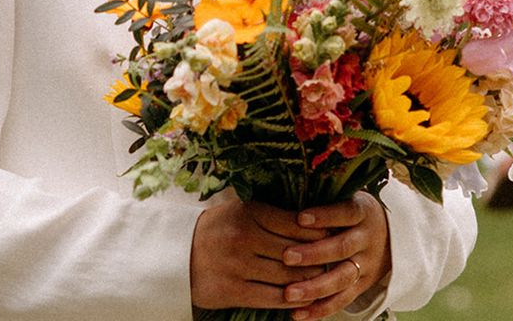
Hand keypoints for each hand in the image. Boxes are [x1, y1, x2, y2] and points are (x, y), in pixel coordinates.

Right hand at [190, 199, 327, 311]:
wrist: (177, 253)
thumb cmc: (217, 229)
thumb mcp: (240, 212)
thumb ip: (270, 215)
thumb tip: (312, 221)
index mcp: (248, 212)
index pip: (293, 223)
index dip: (316, 232)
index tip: (332, 235)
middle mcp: (243, 237)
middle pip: (294, 252)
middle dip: (318, 260)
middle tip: (335, 262)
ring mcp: (238, 265)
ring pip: (286, 278)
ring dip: (309, 283)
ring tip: (323, 282)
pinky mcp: (232, 291)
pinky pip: (272, 298)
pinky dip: (292, 301)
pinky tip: (303, 300)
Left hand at [281, 192, 390, 320]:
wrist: (393, 235)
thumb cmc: (353, 209)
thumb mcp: (349, 196)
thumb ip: (326, 196)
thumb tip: (289, 191)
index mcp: (363, 212)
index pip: (344, 212)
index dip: (324, 216)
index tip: (299, 217)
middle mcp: (367, 239)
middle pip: (342, 248)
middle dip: (313, 254)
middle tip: (287, 257)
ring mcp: (367, 265)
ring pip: (342, 279)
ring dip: (315, 288)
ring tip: (289, 293)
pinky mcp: (363, 286)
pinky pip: (343, 300)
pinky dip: (321, 309)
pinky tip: (298, 315)